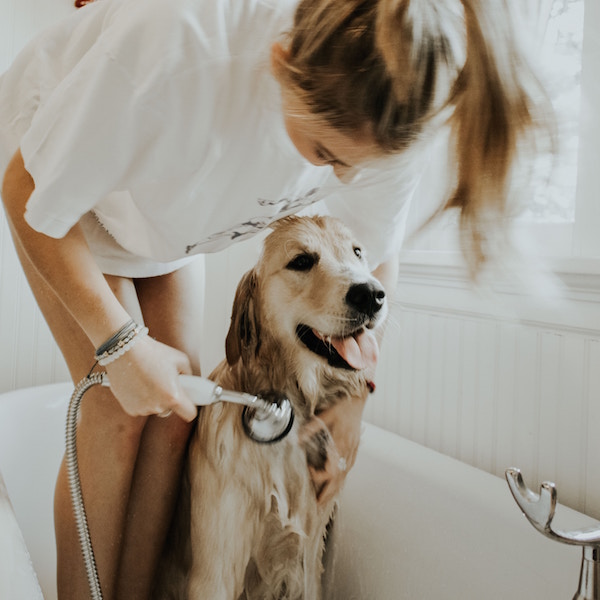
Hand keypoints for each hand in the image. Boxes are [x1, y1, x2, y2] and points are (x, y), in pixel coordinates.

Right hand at [104, 335, 196, 421]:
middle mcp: (158, 406)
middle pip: (170, 410)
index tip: (188, 400)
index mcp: (173, 396)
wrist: (125, 351)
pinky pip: (142, 407)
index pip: (189, 414)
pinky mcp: (129, 409)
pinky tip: (138, 384)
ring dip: (155, 399)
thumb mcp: (180, 359)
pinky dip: (141, 399)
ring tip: (149, 379)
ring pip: (155, 408)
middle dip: (169, 399)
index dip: (190, 407)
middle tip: (164, 382)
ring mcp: (142, 409)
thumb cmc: (153, 352)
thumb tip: (191, 383)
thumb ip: (189, 375)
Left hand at [300, 390, 367, 505]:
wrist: (358, 400)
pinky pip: (347, 469)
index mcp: (341, 444)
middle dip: (328, 493)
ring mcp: (353, 451)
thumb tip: (296, 440)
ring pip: (344, 476)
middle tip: (318, 505)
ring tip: (325, 500)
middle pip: (338, 478)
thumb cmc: (342, 407)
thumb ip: (311, 428)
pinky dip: (341, 479)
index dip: (319, 476)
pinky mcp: (354, 449)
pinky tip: (335, 484)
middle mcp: (348, 451)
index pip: (330, 469)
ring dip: (335, 489)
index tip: (309, 473)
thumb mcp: (325, 415)